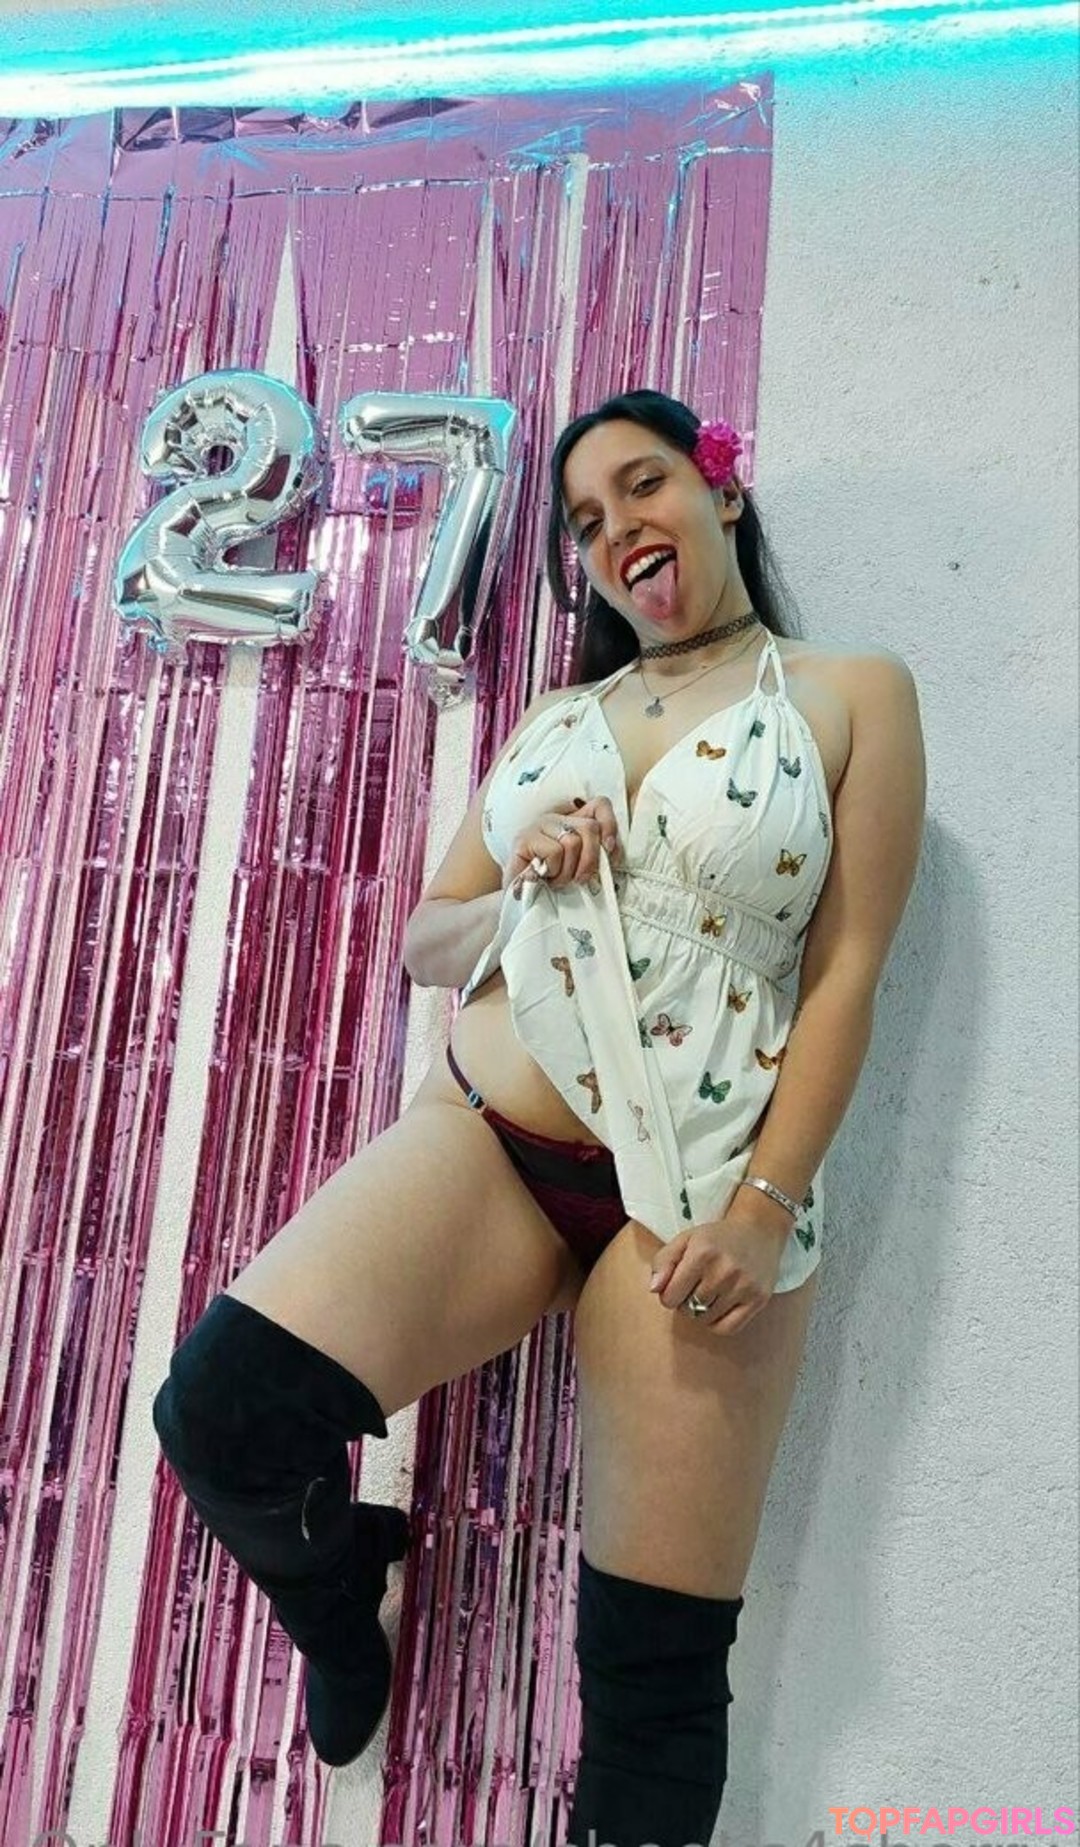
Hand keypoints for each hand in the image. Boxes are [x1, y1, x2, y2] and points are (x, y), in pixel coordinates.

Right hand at [503, 796, 620, 896]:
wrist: (518, 900)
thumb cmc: (550, 885)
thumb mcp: (579, 868)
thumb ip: (595, 856)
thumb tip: (612, 851)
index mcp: (573, 823)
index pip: (600, 806)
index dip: (610, 825)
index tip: (610, 851)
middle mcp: (557, 819)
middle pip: (590, 827)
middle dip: (591, 860)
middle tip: (579, 879)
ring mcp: (539, 826)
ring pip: (573, 841)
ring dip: (568, 870)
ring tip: (556, 880)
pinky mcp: (525, 839)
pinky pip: (555, 851)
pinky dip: (553, 870)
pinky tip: (543, 876)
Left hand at [648, 1206, 788, 1335]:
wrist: (758, 1232)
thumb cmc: (717, 1238)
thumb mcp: (685, 1240)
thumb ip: (663, 1261)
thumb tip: (654, 1289)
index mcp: (702, 1252)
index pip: (670, 1297)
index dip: (668, 1295)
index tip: (676, 1287)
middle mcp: (724, 1270)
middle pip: (688, 1309)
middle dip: (685, 1302)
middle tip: (694, 1288)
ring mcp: (744, 1286)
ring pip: (706, 1319)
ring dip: (701, 1312)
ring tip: (708, 1294)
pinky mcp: (759, 1299)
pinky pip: (728, 1328)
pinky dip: (717, 1324)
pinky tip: (718, 1308)